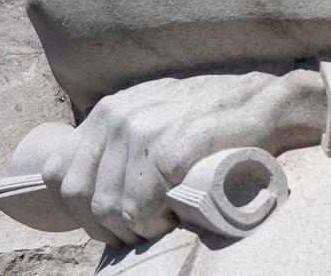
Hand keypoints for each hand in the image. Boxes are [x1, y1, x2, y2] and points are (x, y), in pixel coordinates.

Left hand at [41, 69, 323, 246]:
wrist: (269, 102)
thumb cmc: (215, 119)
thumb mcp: (158, 118)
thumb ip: (122, 142)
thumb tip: (89, 191)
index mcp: (109, 109)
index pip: (61, 172)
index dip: (79, 209)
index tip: (113, 221)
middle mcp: (119, 115)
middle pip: (81, 196)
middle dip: (106, 225)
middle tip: (142, 228)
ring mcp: (143, 129)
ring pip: (110, 207)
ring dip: (135, 228)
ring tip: (164, 220)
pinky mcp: (171, 147)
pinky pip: (139, 207)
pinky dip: (153, 223)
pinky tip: (175, 215)